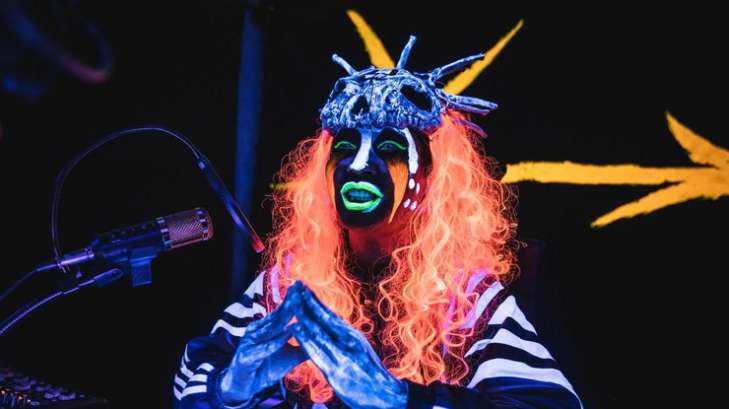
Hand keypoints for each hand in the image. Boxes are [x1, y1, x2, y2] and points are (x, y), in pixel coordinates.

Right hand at [219, 286, 306, 405]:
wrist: (245, 388)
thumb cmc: (266, 368)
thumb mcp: (290, 356)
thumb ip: (304, 346)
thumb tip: (323, 339)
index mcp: (266, 328)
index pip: (282, 312)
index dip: (293, 300)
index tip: (305, 287)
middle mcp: (257, 331)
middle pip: (276, 315)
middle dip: (290, 302)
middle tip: (300, 289)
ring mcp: (250, 342)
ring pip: (271, 329)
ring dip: (283, 317)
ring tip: (297, 306)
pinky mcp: (246, 356)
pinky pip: (264, 348)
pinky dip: (276, 341)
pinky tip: (287, 334)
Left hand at [289, 281, 407, 408]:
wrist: (386, 395)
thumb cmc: (370, 373)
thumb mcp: (359, 350)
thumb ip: (345, 338)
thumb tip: (331, 323)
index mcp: (353, 335)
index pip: (330, 314)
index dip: (315, 300)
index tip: (303, 287)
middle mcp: (349, 342)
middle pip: (324, 318)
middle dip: (307, 301)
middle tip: (294, 285)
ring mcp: (343, 356)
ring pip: (319, 332)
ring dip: (304, 315)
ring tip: (291, 302)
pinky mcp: (337, 371)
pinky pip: (318, 352)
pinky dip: (306, 339)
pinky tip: (296, 329)